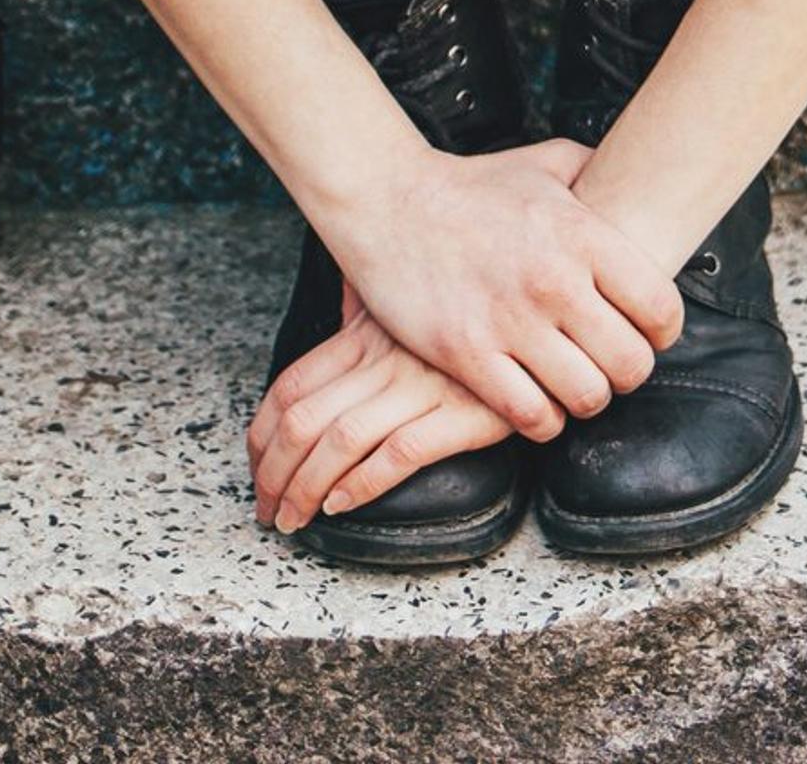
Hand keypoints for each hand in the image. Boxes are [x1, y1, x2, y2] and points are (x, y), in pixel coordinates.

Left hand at [248, 287, 515, 526]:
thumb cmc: (477, 306)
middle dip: (273, 474)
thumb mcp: (411, 295)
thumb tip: (343, 287)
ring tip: (293, 519)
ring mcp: (424, 385)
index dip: (261, 435)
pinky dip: (361, 484)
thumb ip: (371, 298)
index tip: (256, 468)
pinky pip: (399, 453)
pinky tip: (342, 505)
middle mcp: (386, 359)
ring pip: (340, 442)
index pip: (291, 386)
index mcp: (365, 333)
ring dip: (305, 490)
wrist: (549, 312)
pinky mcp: (464, 412)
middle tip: (266, 508)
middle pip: (304, 420)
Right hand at [309, 137, 680, 439]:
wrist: (389, 200)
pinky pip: (530, 415)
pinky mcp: (467, 354)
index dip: (663, 331)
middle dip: (628, 372)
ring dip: (587, 399)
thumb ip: (598, 169)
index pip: (661, 307)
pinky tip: (538, 401)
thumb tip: (641, 170)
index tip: (648, 333)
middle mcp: (555, 281)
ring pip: (587, 397)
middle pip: (631, 363)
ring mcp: (510, 322)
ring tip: (575, 385)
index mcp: (583, 235)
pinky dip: (543, 420)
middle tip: (610, 364)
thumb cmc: (474, 185)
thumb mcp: (546, 161)